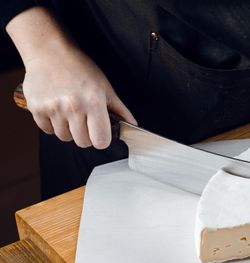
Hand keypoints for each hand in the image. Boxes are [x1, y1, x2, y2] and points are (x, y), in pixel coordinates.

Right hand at [6, 6, 136, 148]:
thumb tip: (132, 125)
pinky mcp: (36, 108)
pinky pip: (47, 130)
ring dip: (69, 130)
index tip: (100, 132)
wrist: (50, 52)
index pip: (100, 141)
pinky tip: (57, 109)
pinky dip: (52, 124)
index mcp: (93, 102)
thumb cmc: (80, 68)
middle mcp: (73, 107)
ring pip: (64, 137)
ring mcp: (53, 108)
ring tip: (70, 112)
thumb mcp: (106, 87)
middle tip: (85, 120)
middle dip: (86, 136)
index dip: (102, 139)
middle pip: (82, 143)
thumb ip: (120, 110)